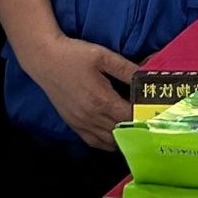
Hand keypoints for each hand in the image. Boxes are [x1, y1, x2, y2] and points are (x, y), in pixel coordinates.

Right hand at [21, 34, 138, 151]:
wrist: (44, 60)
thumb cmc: (74, 55)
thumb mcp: (104, 56)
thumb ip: (126, 69)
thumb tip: (145, 77)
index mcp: (102, 100)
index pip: (131, 117)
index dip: (144, 114)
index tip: (153, 108)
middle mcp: (92, 117)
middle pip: (123, 132)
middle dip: (136, 125)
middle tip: (146, 115)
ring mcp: (81, 123)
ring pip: (110, 141)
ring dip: (123, 135)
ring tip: (131, 122)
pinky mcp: (73, 124)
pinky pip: (95, 142)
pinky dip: (107, 141)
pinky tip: (114, 130)